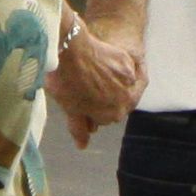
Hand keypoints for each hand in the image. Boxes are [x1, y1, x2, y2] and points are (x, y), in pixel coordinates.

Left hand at [49, 23, 145, 141]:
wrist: (69, 48)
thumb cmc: (66, 81)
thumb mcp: (69, 109)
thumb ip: (79, 128)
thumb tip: (83, 146)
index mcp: (113, 115)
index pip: (104, 118)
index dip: (90, 110)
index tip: (78, 99)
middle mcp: (127, 99)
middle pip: (115, 104)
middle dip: (103, 99)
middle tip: (84, 86)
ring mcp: (129, 79)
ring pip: (121, 88)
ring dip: (110, 84)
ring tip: (91, 74)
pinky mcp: (127, 61)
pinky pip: (123, 70)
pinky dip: (114, 69)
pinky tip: (99, 63)